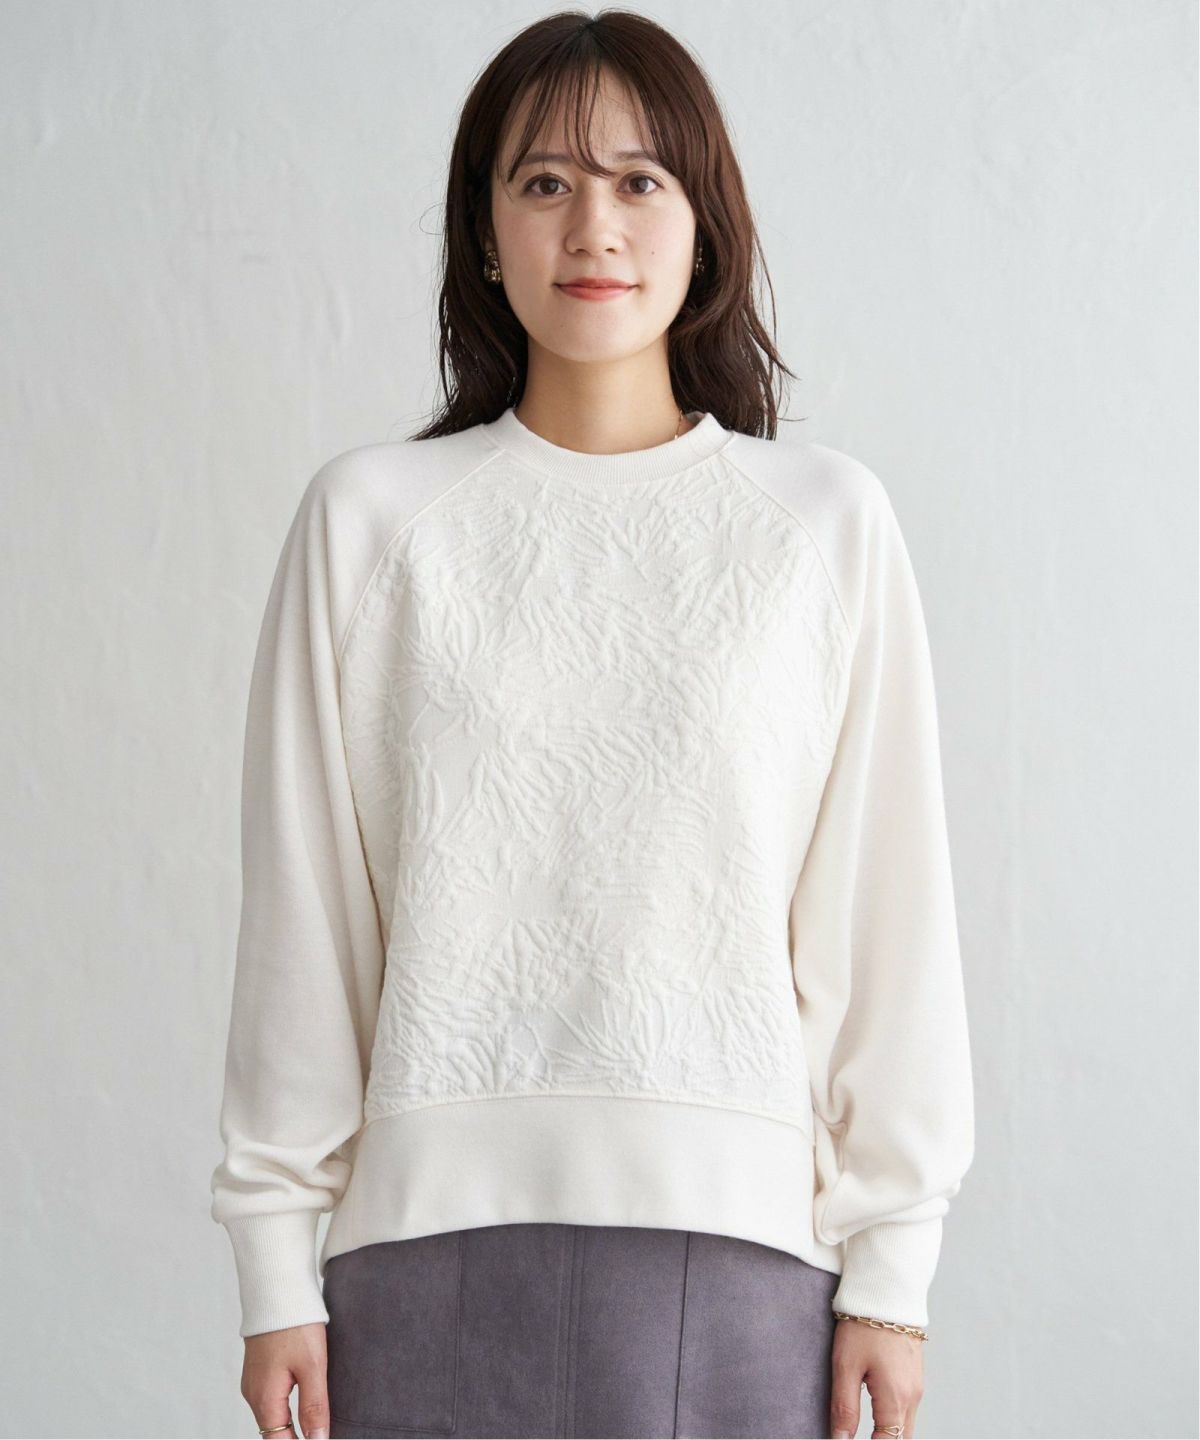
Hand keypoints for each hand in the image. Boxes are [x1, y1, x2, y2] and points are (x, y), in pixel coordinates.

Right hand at [240, 1322, 330, 1439]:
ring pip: (272, 1417)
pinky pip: (271, 1400)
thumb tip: (318, 1439)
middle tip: (321, 1435)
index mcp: (265, 1398)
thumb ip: (314, 1406)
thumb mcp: (312, 1366)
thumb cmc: (295, 1324)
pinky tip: (303, 1407)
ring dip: (291, 1427)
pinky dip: (285, 1410)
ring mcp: (254, 1382)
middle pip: (273, 1433)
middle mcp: (254, 1394)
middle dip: (296, 1439)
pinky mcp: (259, 1370)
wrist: (276, 1289)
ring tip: (315, 1428)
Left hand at [829, 1317, 923, 1438]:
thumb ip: (844, 1407)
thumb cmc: (863, 1324)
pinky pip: (907, 1409)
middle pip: (902, 1439)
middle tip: (855, 1438)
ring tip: (864, 1434)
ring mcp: (916, 1385)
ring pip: (905, 1426)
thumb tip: (840, 1439)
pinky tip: (876, 1418)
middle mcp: (912, 1396)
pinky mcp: (914, 1375)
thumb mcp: (846, 1365)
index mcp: (896, 1398)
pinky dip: (893, 1420)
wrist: (887, 1289)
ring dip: (888, 1435)